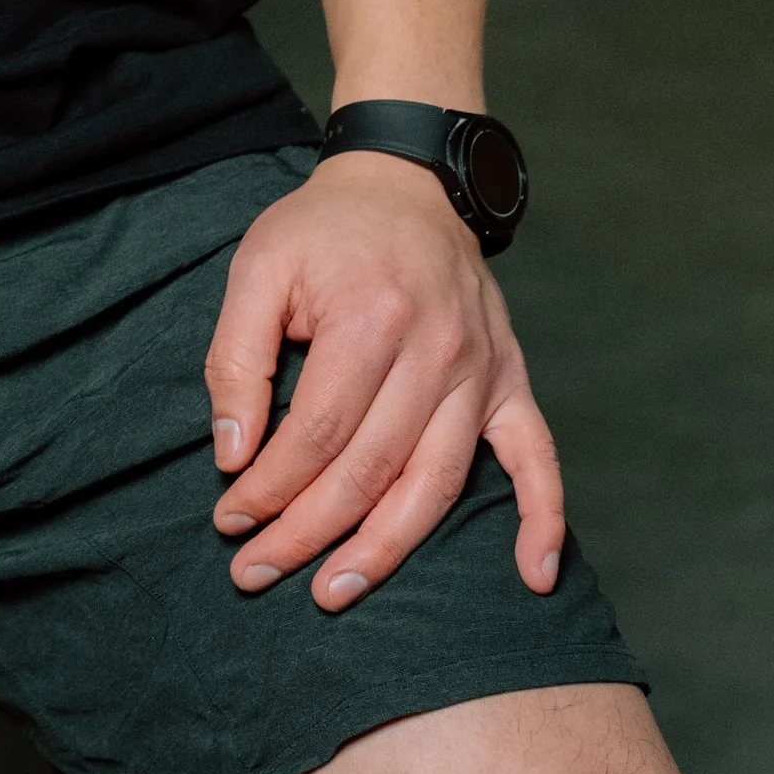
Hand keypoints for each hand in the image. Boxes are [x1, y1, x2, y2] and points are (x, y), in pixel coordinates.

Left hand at [204, 152, 563, 609]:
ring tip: (335, 590)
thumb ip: (236, 359)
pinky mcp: (510, 380)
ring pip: (435, 484)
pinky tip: (534, 576)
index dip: (269, 487)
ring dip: (386, 550)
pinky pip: (538, 459)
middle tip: (255, 572)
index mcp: (371, 320)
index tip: (230, 519)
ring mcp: (481, 371)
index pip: (317, 435)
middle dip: (306, 533)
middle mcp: (436, 352)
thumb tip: (232, 455)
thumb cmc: (322, 230)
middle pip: (370, 471)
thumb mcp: (258, 269)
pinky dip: (544, 520)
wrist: (404, 183)